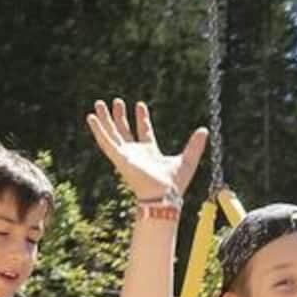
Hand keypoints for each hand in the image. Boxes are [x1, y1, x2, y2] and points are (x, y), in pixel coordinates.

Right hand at [86, 100, 207, 201]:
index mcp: (150, 153)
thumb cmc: (174, 183)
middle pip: (124, 131)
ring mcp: (125, 155)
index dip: (142, 118)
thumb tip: (205, 130)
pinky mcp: (118, 158)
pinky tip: (91, 118)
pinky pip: (105, 141)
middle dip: (120, 116)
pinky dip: (98, 129)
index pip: (144, 132)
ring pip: (112, 133)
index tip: (139, 104)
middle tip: (117, 101)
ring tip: (100, 103)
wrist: (163, 195)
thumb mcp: (188, 159)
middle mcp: (135, 153)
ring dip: (106, 119)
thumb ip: (195, 145)